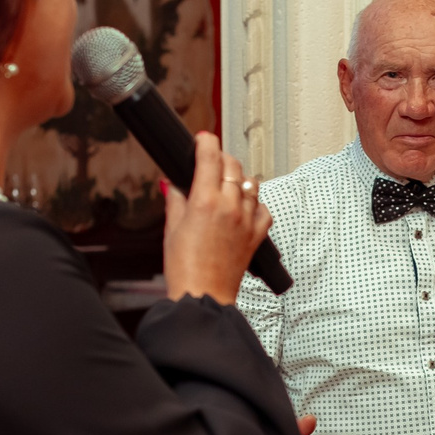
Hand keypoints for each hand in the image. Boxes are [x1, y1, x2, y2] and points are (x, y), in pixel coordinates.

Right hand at [162, 132, 270, 305]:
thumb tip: (173, 186)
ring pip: (250, 184)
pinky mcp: (256, 235)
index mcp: (205, 201)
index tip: (203, 139)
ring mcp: (246, 220)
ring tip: (226, 184)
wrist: (204, 295)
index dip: (206, 142)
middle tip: (212, 161)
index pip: (210, 157)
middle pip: (232, 166)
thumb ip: (175, 201)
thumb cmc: (185, 269)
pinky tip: (244, 206)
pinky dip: (255, 203)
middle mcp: (229, 206)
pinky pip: (263, 209)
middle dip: (222, 158)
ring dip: (238, 179)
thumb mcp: (171, 229)